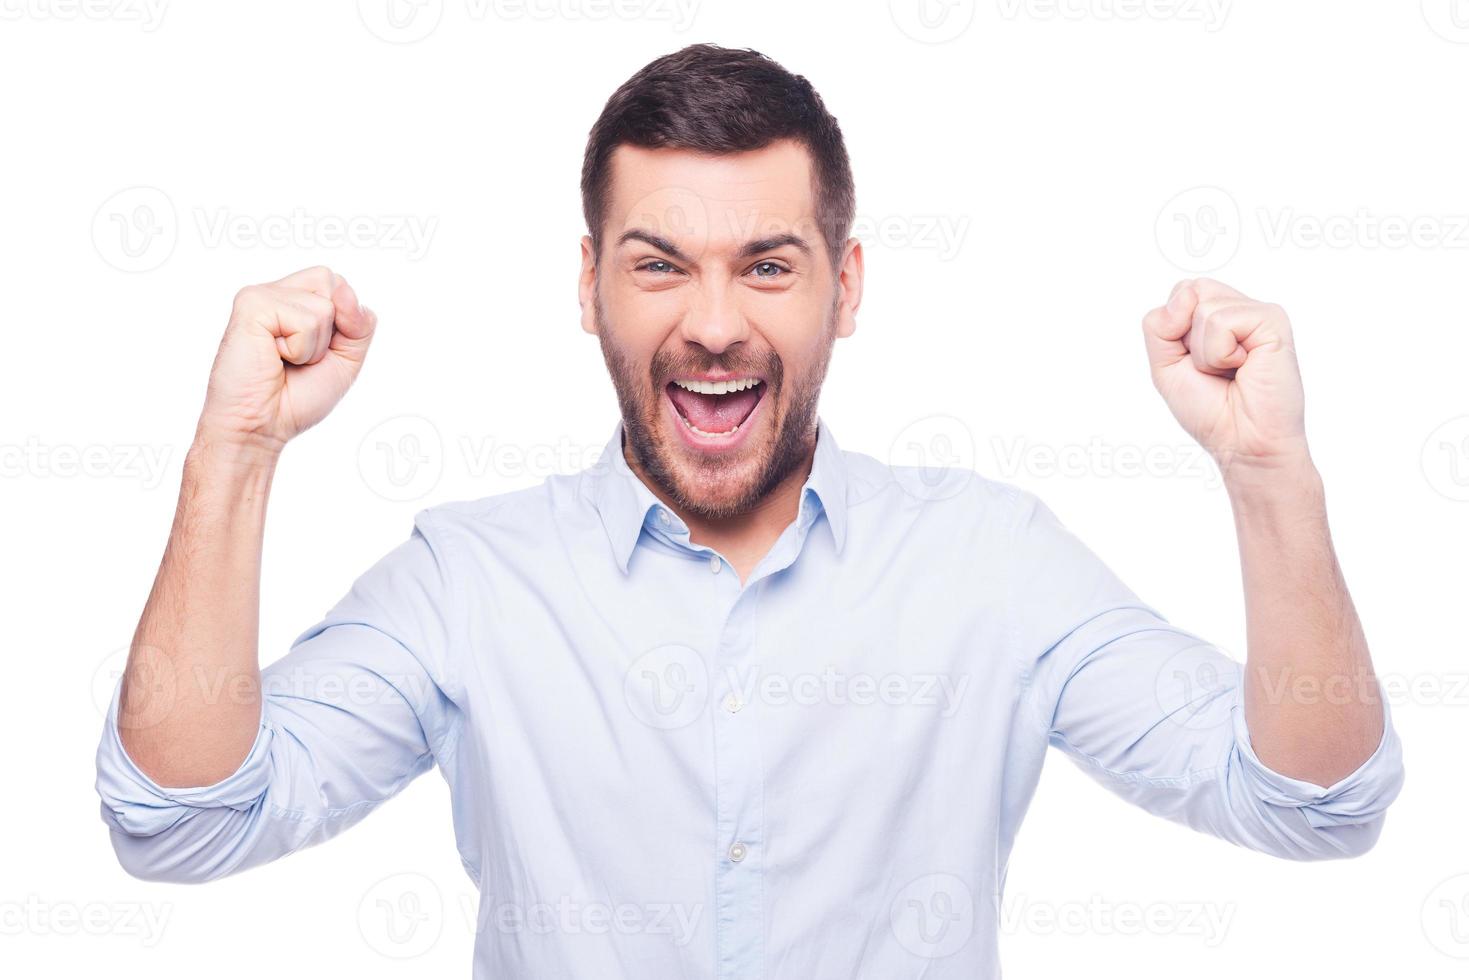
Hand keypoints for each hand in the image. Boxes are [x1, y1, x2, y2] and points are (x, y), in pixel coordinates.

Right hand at [197, 266, 376, 455]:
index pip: (340, 286)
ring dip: (314, 346)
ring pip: (325, 306)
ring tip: (284, 360)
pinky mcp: (251, 304)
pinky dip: (300, 349)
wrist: (261, 426)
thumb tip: (344, 290)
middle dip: (331, 331)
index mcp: (295, 300)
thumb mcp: (346, 359)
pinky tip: (273, 357)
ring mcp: (262, 295)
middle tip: (299, 357)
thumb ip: (359, 323)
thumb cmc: (297, 397)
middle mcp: (278, 291)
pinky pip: (306, 321)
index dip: (345, 322)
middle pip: (335, 284)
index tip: (317, 354)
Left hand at [1141, 278, 1309, 478]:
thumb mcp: (1164, 365)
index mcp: (1218, 315)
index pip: (1181, 293)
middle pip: (1191, 291)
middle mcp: (1240, 309)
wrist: (1241, 442)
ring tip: (1231, 371)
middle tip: (1214, 367)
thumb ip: (1159, 325)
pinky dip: (1221, 354)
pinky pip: (1223, 321)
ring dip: (1205, 352)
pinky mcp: (1273, 321)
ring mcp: (1259, 313)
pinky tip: (1245, 368)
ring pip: (1204, 308)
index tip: (1195, 363)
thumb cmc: (1209, 409)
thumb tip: (1186, 293)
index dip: (1174, 329)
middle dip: (1187, 337)